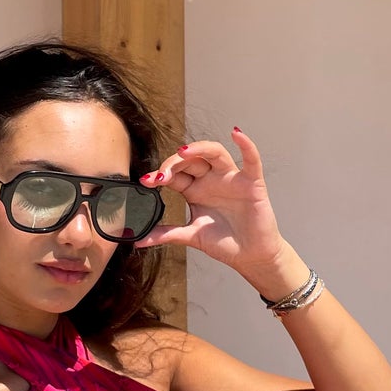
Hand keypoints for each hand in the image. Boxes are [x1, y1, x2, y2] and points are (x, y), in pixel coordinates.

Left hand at [136, 127, 288, 280]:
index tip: (145, 181)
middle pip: (190, 160)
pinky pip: (251, 160)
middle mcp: (211, 180)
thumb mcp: (191, 236)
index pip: (174, 174)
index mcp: (195, 190)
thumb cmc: (224, 243)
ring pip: (214, 153)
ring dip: (198, 149)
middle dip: (173, 164)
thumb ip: (166, 234)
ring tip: (183, 152)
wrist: (250, 257)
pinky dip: (246, 145)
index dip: (159, 175)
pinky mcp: (252, 183)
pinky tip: (236, 134)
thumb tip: (138, 239)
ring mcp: (231, 179)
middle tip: (161, 175)